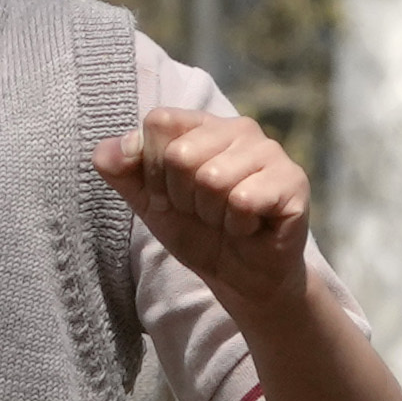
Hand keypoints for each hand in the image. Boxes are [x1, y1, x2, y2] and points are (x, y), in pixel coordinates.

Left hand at [94, 104, 316, 296]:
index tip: (170, 196)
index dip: (154, 170)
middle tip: (205, 212)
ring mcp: (270, 152)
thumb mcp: (149, 203)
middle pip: (181, 154)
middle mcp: (238, 128)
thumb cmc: (199, 233)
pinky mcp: (292, 181)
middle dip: (183, 198)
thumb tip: (109, 149)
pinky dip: (237, 226)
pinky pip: (243, 200)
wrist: (240, 278)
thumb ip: (122, 171)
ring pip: (212, 178)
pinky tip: (250, 227)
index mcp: (202, 125)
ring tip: (228, 219)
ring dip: (212, 215)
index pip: (159, 122)